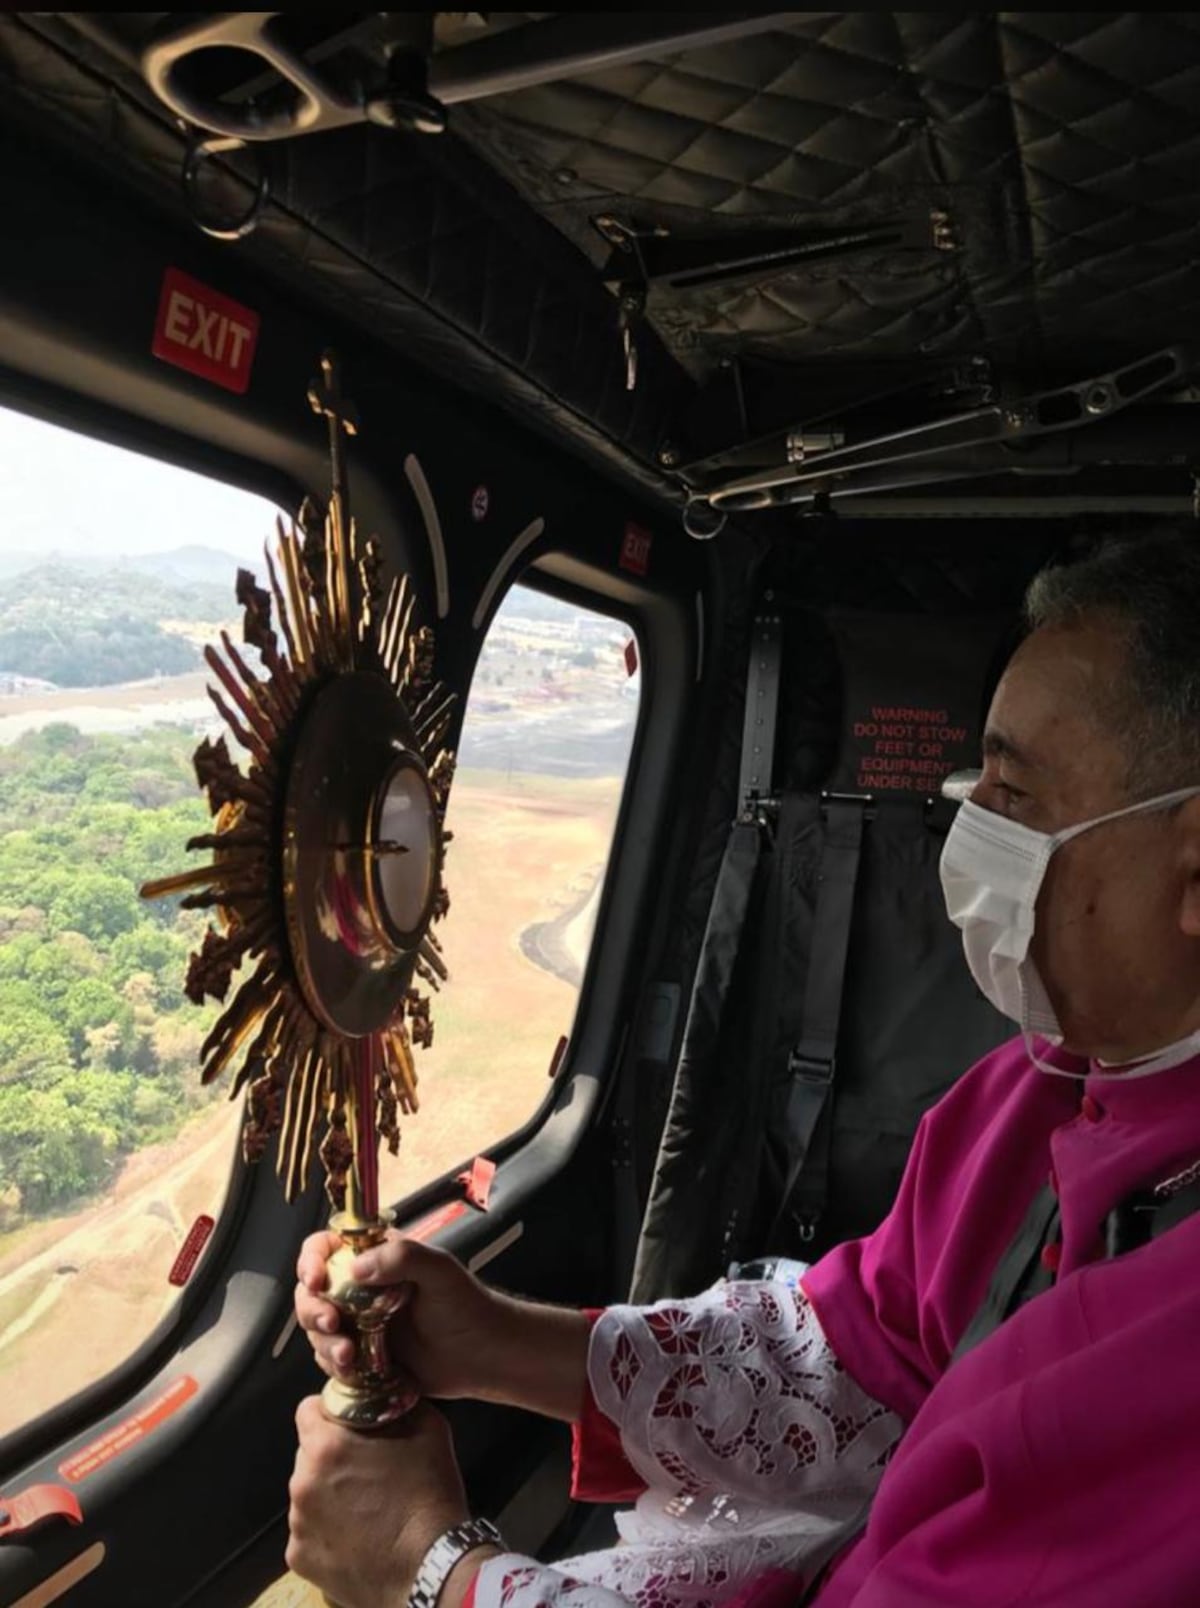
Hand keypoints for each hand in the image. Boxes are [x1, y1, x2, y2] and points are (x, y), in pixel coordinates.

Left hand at [287, 1397, 489, 1607]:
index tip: (350, 1422)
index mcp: (326, 1446)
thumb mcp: (428, 1427)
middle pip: (309, 1453)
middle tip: (367, 1468)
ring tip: (367, 1506)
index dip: (331, 1412)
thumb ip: (396, 1401)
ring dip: (330, 1492)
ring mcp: (299, 1525)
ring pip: (309, 1493)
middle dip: (332, 1454)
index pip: (308, 1409)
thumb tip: (387, 1388)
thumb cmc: (430, 1496)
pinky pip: (310, 1531)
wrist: (431, 1567)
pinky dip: (328, 1530)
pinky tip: (359, 1534)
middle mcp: (302, 1483)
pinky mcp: (300, 1558)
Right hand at [295, 1231, 497, 1399]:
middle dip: (312, 1308)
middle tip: (331, 1323)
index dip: (311, 1260)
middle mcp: (361, 1289)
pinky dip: (334, 1366)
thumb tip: (356, 1268)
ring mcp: (360, 1324)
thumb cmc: (467, 1305)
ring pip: (318, 1329)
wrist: (483, 1356)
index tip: (315, 1279)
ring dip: (323, 1343)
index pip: (327, 1247)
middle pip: (312, 1292)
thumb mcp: (439, 1270)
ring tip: (349, 1357)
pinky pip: (331, 1360)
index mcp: (376, 1258)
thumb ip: (402, 1257)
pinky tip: (353, 1371)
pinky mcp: (363, 1356)